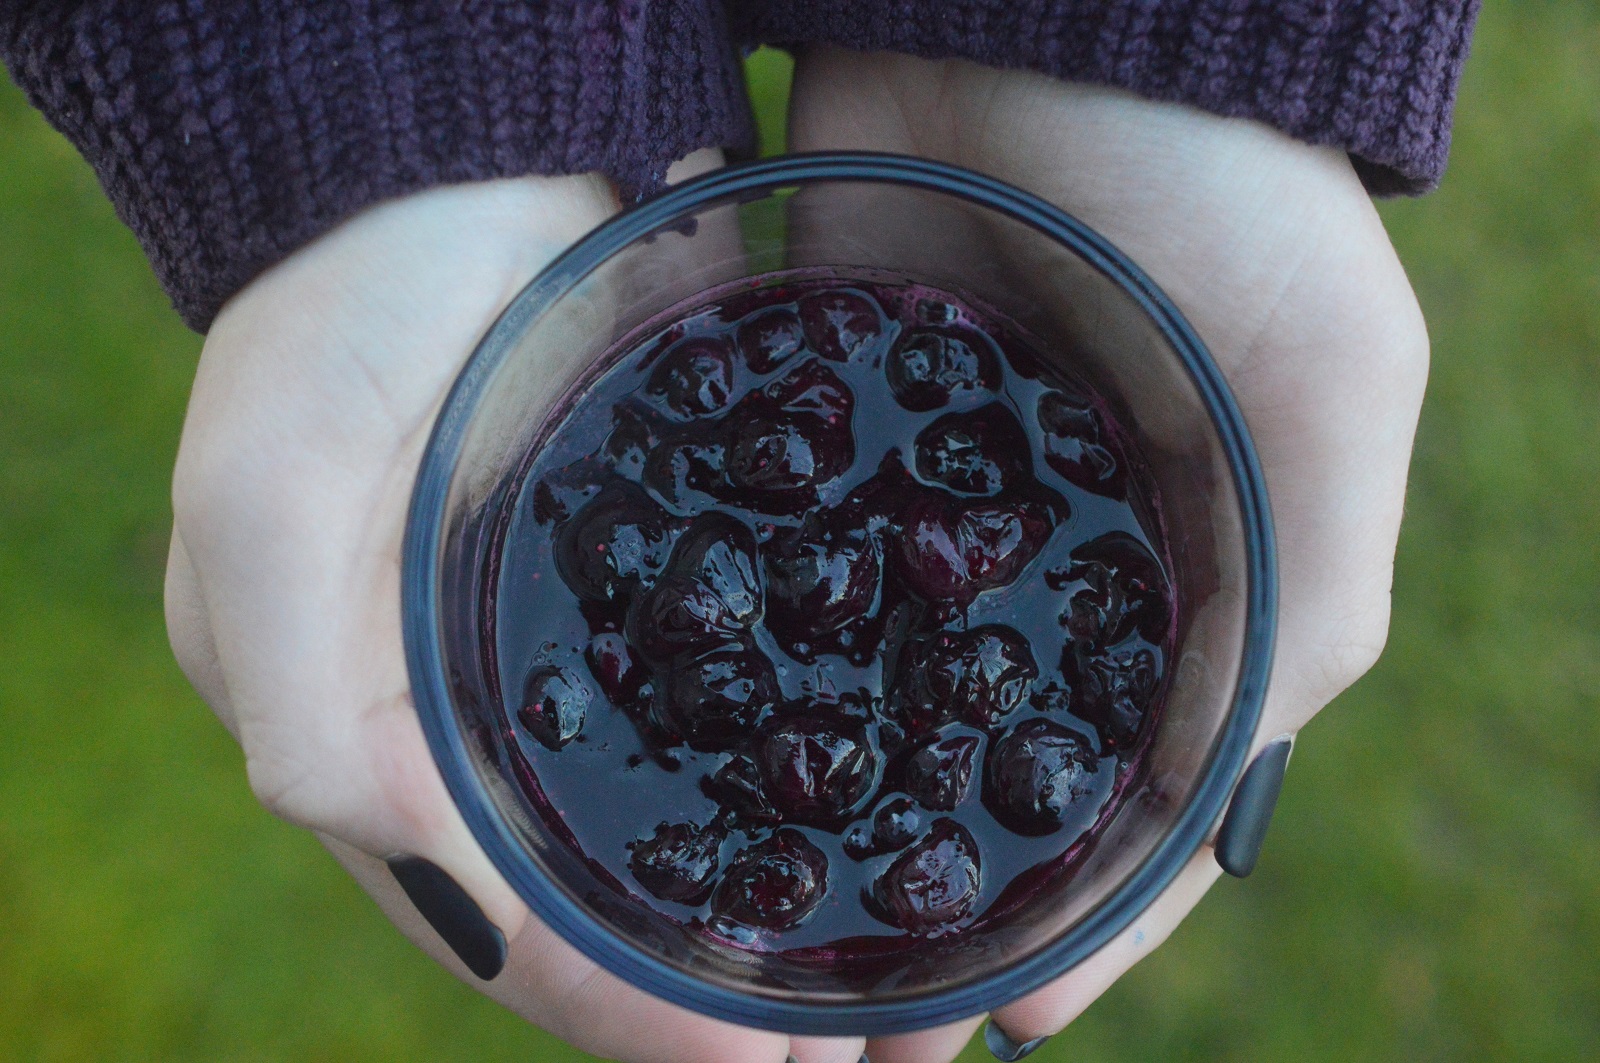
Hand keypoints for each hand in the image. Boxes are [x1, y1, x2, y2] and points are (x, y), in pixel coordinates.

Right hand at [163, 159, 868, 1062]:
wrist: (473, 139)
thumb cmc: (347, 303)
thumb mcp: (269, 490)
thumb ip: (302, 698)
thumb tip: (440, 886)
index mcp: (357, 721)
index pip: (488, 919)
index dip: (609, 1013)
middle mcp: (468, 705)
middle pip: (591, 895)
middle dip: (704, 992)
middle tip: (846, 1052)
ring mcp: (580, 637)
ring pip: (673, 814)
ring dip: (764, 906)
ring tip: (887, 981)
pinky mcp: (673, 562)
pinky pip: (739, 697)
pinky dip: (801, 775)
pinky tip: (889, 815)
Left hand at [785, 48, 1429, 1061]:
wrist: (1050, 12)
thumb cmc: (1227, 205)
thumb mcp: (1327, 411)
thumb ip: (1297, 623)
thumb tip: (1182, 841)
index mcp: (1183, 580)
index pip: (1129, 800)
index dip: (1073, 925)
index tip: (983, 1028)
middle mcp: (1042, 564)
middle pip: (976, 775)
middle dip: (916, 905)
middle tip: (838, 1038)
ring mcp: (915, 507)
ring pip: (857, 706)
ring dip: (810, 827)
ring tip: (740, 949)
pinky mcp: (808, 433)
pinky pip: (763, 582)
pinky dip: (731, 683)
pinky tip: (682, 776)